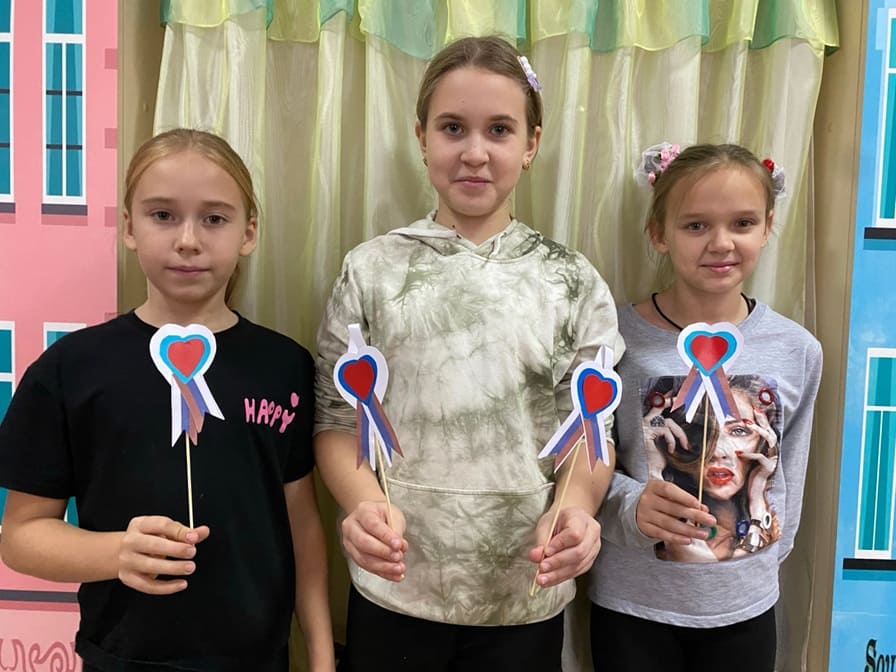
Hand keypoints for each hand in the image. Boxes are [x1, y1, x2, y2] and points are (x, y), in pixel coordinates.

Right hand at [118, 516, 209, 594]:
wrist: (122, 552)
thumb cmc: (148, 539)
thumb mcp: (165, 531)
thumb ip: (185, 532)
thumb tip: (203, 532)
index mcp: (140, 524)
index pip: (160, 525)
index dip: (179, 532)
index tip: (194, 537)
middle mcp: (131, 541)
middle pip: (153, 545)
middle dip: (175, 549)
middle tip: (192, 552)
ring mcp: (127, 560)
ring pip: (151, 566)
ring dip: (173, 568)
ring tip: (190, 567)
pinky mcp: (128, 578)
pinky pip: (148, 586)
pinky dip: (166, 587)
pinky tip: (181, 584)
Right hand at [341, 501, 407, 581]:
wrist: (371, 517)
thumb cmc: (382, 515)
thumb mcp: (393, 514)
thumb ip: (396, 530)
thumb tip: (400, 547)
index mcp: (362, 511)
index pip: (372, 524)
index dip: (386, 536)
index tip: (398, 545)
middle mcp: (351, 527)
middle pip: (363, 542)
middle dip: (383, 552)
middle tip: (398, 557)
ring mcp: (350, 543)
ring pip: (364, 558)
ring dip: (383, 566)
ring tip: (399, 569)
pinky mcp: (353, 556)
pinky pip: (367, 567)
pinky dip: (382, 572)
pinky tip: (394, 575)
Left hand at [528, 507, 599, 587]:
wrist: (568, 522)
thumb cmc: (557, 521)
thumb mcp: (546, 525)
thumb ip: (541, 541)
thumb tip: (535, 557)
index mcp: (581, 519)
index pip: (575, 534)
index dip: (560, 545)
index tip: (545, 552)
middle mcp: (592, 534)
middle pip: (579, 552)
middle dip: (558, 562)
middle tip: (541, 568)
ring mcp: (593, 548)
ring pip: (578, 565)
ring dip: (558, 574)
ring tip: (542, 579)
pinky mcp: (590, 561)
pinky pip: (577, 572)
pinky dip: (561, 577)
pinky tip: (549, 580)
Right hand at [636, 479, 715, 544]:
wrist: (634, 508)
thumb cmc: (657, 499)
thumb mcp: (668, 494)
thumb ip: (685, 500)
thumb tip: (704, 509)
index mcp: (654, 487)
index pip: (669, 490)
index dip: (684, 497)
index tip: (698, 504)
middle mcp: (648, 499)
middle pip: (673, 508)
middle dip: (694, 515)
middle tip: (710, 521)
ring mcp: (645, 514)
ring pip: (669, 523)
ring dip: (688, 530)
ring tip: (703, 534)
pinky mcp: (645, 527)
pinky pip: (662, 534)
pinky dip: (676, 538)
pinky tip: (688, 540)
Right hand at [642, 398, 688, 479]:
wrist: (648, 474)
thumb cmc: (655, 463)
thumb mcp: (666, 448)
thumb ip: (671, 438)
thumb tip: (684, 434)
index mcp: (647, 426)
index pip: (656, 409)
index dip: (665, 401)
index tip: (675, 396)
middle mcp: (643, 424)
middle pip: (658, 405)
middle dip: (669, 399)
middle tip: (679, 396)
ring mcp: (644, 427)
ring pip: (667, 421)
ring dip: (680, 434)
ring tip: (684, 445)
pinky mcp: (646, 432)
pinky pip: (665, 430)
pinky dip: (672, 440)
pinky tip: (671, 450)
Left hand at [741, 404, 778, 520]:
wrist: (755, 497)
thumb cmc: (747, 479)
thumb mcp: (743, 460)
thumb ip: (740, 449)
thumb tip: (728, 437)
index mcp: (766, 449)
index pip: (766, 430)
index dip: (762, 419)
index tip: (755, 407)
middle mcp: (772, 453)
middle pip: (770, 431)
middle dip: (763, 419)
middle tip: (755, 409)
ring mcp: (772, 460)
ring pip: (769, 440)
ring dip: (758, 430)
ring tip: (747, 424)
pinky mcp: (768, 469)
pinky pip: (760, 457)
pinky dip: (749, 453)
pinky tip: (739, 452)